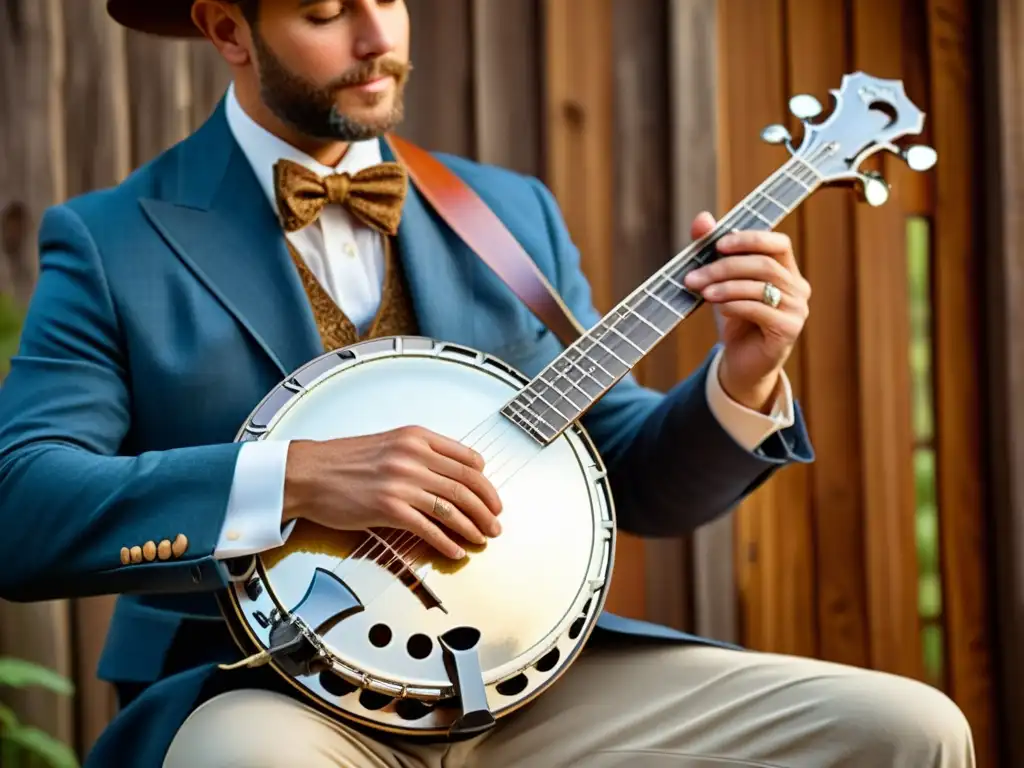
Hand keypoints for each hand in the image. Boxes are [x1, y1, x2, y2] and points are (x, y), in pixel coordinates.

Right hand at [282, 426, 502, 559]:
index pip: (468, 459)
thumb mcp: (388, 443)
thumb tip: (454, 472)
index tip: (493, 498)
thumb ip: (420, 453)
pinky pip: (429, 528)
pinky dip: (447, 542)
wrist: (307, 473)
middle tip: (496, 523)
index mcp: (416, 438)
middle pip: (466, 485)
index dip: (486, 483)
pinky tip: (456, 550)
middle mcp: (413, 457)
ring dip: (473, 527)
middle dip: (487, 509)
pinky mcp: (389, 508)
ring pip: (453, 507)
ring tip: (483, 539)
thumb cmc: (343, 461)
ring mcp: (401, 483)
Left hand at [682, 212, 810, 411]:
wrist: (741, 364)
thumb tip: (702, 219)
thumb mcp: (720, 283)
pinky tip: (718, 306)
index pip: (778, 243)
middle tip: (694, 275)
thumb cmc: (734, 320)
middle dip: (725, 266)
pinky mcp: (788, 330)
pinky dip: (735, 303)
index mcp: (786, 271)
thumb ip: (713, 251)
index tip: (718, 244)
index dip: (750, 239)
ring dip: (725, 285)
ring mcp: (798, 310)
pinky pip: (760, 309)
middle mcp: (798, 288)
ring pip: (761, 285)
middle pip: (764, 264)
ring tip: (701, 290)